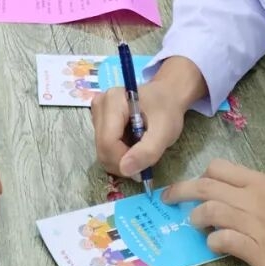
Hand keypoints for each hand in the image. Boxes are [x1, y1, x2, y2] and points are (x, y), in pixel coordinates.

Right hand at [90, 56, 205, 178]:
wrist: (167, 95)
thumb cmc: (167, 110)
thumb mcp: (164, 132)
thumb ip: (147, 151)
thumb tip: (125, 170)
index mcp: (113, 102)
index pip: (108, 142)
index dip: (123, 161)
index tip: (143, 166)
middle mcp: (100, 104)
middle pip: (102, 148)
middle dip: (122, 163)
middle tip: (143, 161)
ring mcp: (97, 112)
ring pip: (102, 150)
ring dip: (121, 159)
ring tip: (140, 149)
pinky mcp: (98, 119)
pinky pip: (104, 146)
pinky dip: (118, 153)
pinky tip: (132, 145)